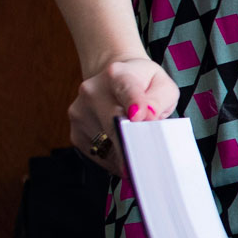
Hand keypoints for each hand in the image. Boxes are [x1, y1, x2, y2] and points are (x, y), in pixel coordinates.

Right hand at [71, 54, 178, 175]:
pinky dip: (116, 159)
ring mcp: (80, 113)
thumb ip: (160, 99)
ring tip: (140, 145)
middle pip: (113, 124)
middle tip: (151, 162)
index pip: (126, 89)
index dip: (134, 103)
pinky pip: (99, 156)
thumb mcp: (161, 85)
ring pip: (108, 146)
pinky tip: (125, 150)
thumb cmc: (142, 85)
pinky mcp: (75, 133)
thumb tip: (148, 116)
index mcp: (118, 74)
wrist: (114, 80)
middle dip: (134, 146)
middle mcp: (92, 91)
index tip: (138, 116)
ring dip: (128, 153)